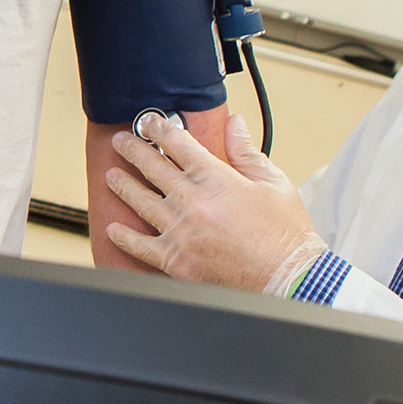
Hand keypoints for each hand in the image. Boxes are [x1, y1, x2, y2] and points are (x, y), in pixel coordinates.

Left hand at [103, 109, 328, 294]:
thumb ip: (246, 152)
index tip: (150, 123)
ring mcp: (181, 231)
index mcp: (215, 178)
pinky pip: (141, 246)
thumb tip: (235, 124)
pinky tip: (114, 228)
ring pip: (141, 201)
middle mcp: (192, 202)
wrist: (290, 280)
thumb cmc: (286, 235)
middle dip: (133, 150)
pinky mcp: (177, 261)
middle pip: (152, 167)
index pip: (178, 144)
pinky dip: (124, 237)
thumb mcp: (273, 184)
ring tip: (112, 176)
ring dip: (123, 185)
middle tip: (121, 142)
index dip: (160, 129)